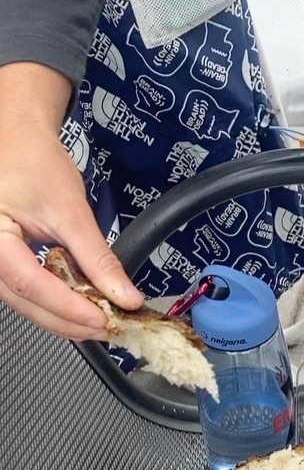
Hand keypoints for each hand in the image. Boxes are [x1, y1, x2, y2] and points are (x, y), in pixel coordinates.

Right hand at [0, 64, 142, 339]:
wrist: (17, 140)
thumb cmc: (33, 163)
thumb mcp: (70, 210)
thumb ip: (97, 258)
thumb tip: (125, 296)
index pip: (29, 283)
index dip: (68, 307)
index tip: (104, 319)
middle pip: (25, 302)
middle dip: (69, 320)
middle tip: (109, 329)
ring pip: (25, 303)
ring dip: (64, 317)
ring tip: (101, 322)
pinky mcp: (1, 264)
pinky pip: (26, 292)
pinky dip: (56, 303)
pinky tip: (82, 307)